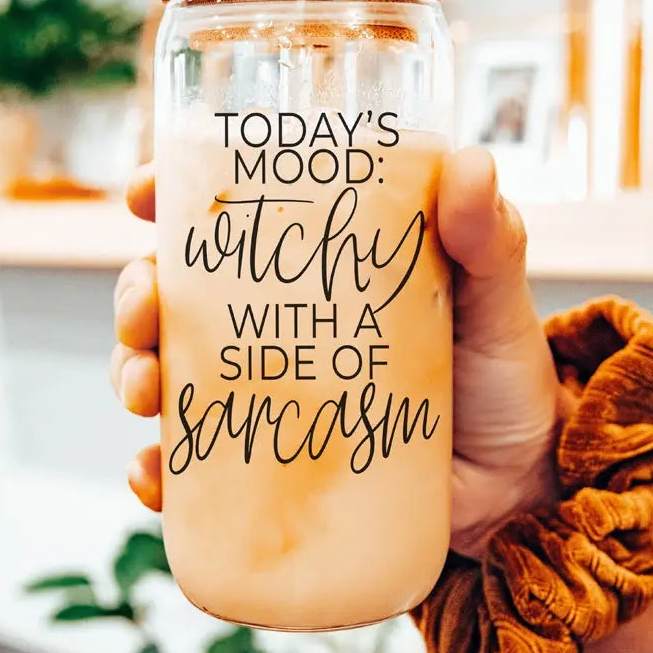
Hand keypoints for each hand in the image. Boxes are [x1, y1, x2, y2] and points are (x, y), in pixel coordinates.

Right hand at [110, 147, 562, 557]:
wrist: (519, 489)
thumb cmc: (501, 377)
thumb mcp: (494, 298)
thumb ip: (487, 237)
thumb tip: (471, 162)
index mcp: (316, 266)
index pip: (231, 216)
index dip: (171, 194)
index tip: (144, 192)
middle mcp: (276, 324)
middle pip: (175, 294)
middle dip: (136, 293)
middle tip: (146, 308)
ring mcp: (266, 397)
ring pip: (167, 374)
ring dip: (132, 373)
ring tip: (145, 389)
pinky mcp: (266, 469)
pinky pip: (192, 471)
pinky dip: (158, 471)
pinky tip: (153, 475)